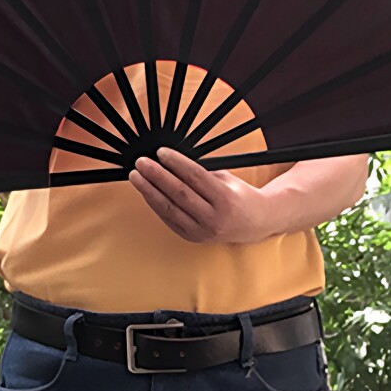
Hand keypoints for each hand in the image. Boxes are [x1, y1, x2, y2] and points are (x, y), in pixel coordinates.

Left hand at [129, 148, 275, 243]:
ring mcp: (202, 231)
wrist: (254, 223)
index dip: (175, 163)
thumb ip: (200, 173)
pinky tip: (146, 191)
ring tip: (136, 177)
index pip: (195, 177)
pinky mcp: (192, 237)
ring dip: (149, 191)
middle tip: (141, 163)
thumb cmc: (239, 196)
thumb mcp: (226, 179)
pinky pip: (169, 219)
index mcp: (225, 199)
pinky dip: (155, 204)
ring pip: (170, 209)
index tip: (160, 152)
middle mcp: (213, 218)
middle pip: (178, 193)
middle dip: (156, 176)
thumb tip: (170, 162)